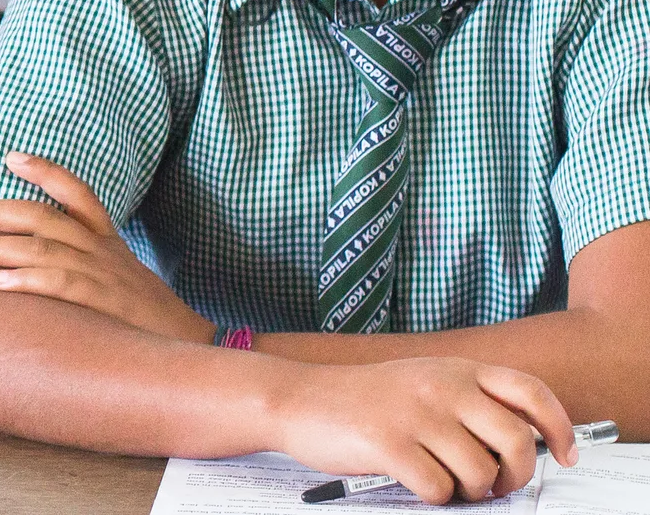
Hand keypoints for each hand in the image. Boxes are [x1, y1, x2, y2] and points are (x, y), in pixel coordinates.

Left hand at [0, 153, 216, 343]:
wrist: (196, 350)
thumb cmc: (147, 318)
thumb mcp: (120, 278)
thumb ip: (85, 263)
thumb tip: (35, 258)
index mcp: (108, 240)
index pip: (78, 193)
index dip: (46, 171)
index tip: (10, 156)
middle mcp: (104, 250)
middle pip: (44, 217)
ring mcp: (106, 275)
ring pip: (44, 249)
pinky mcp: (107, 304)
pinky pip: (63, 284)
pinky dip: (28, 280)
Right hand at [269, 358, 577, 504]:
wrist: (298, 398)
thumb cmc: (366, 399)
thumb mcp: (423, 382)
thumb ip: (469, 400)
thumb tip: (524, 445)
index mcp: (455, 369)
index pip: (530, 393)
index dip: (559, 427)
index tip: (566, 455)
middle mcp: (441, 386)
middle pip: (516, 442)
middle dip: (515, 476)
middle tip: (497, 485)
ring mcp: (416, 415)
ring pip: (481, 474)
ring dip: (469, 491)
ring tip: (446, 482)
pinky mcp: (390, 444)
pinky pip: (439, 489)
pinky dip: (432, 495)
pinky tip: (414, 480)